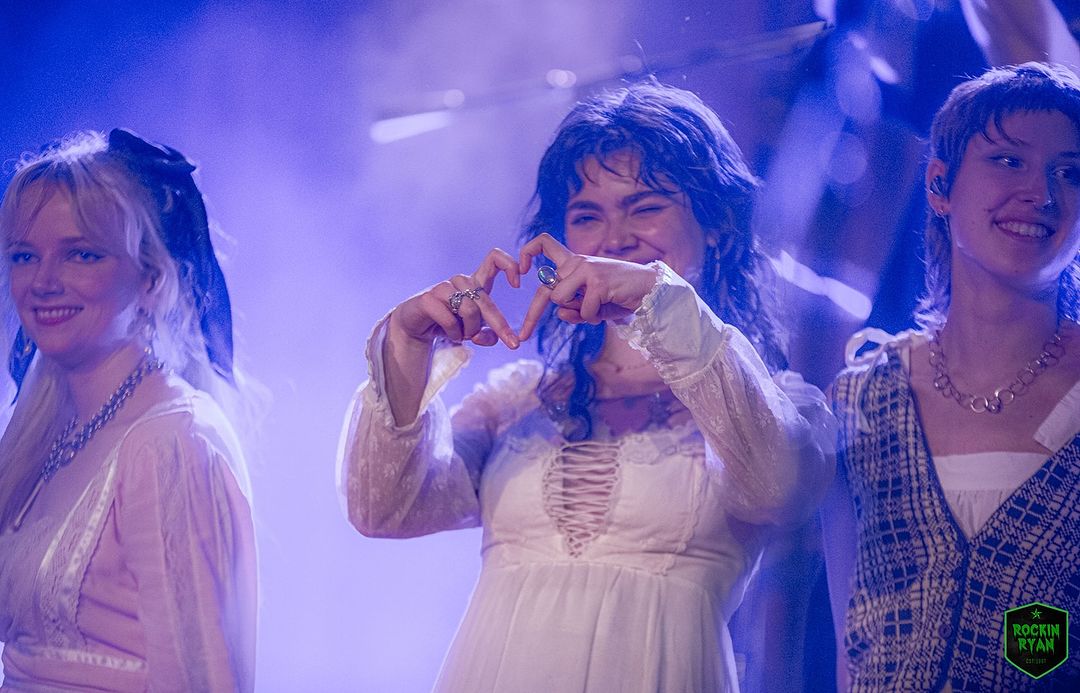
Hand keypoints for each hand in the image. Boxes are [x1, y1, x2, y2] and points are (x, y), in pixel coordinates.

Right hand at [388, 248, 521, 350]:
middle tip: (513, 344)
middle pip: (485, 300)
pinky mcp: (428, 299)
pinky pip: (450, 320)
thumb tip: (492, 337)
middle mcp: (460, 281)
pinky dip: (455, 333)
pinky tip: (450, 334)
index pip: (494, 259)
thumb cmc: (449, 325)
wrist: (416, 327)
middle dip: (499, 325)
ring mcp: (443, 288)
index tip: (517, 283)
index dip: (509, 266)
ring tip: (463, 335)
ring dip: (470, 331)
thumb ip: (487, 334)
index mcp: (475, 282)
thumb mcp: (474, 331)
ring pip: (470, 311)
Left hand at [518, 233, 658, 340]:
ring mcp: (587, 269)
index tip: (520, 271)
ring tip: (597, 308)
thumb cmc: (620, 297)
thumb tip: (560, 313)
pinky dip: (594, 317)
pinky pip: (584, 311)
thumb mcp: (592, 306)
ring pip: (559, 300)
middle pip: (546, 290)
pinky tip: (609, 305)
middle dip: (538, 314)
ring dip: (577, 312)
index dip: (526, 253)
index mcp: (574, 262)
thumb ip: (574, 310)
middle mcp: (577, 261)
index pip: (543, 243)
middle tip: (529, 333)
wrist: (650, 289)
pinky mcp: (597, 281)